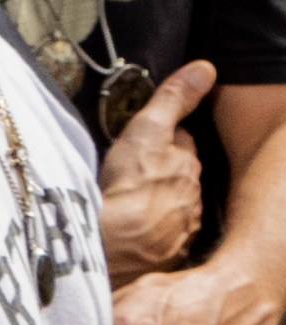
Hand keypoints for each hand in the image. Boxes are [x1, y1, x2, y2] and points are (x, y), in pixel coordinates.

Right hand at [95, 58, 214, 285]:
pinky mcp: (165, 255)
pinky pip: (159, 239)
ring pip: (171, 208)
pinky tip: (131, 233)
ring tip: (130, 204)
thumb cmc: (130, 187)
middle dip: (165, 173)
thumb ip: (173, 100)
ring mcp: (180, 229)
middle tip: (137, 171)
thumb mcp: (147, 130)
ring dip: (156, 204)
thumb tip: (205, 69)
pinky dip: (148, 233)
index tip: (151, 139)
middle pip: (179, 178)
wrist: (118, 247)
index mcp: (188, 166)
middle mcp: (192, 198)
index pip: (181, 145)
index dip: (166, 139)